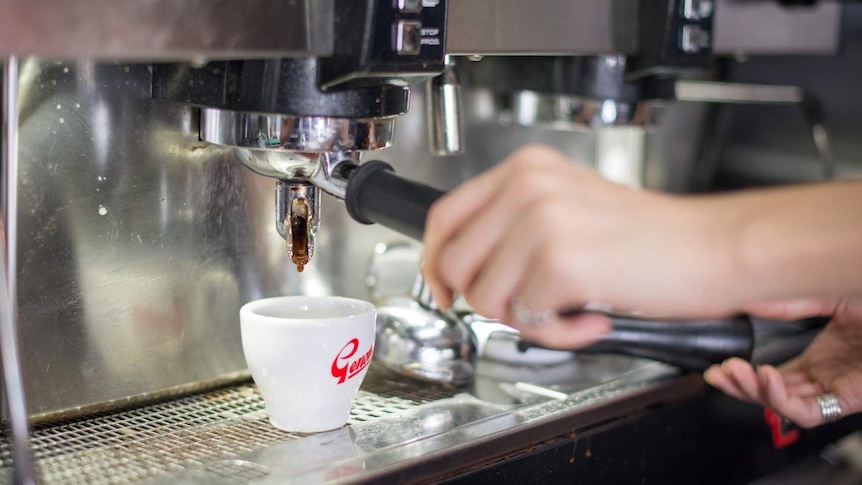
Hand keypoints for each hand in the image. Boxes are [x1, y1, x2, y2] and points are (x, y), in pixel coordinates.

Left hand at [422, 145, 739, 347]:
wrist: (712, 247)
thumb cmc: (649, 235)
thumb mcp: (569, 204)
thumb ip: (513, 224)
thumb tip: (464, 266)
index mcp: (524, 169)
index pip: (443, 216)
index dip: (434, 262)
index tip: (445, 290)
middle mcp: (526, 188)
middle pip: (453, 264)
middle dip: (485, 300)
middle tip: (525, 306)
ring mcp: (541, 223)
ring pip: (485, 299)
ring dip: (526, 319)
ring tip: (568, 308)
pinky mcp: (560, 264)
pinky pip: (527, 323)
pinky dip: (558, 334)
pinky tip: (592, 315)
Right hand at [705, 298, 861, 427]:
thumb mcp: (822, 293)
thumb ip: (785, 301)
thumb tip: (746, 300)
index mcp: (821, 357)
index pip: (773, 376)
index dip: (743, 375)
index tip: (720, 365)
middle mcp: (828, 376)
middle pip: (773, 394)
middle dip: (740, 386)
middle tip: (718, 373)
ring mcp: (839, 387)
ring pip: (787, 406)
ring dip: (755, 392)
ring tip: (736, 373)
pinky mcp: (852, 397)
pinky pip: (811, 412)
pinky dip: (783, 399)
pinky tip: (769, 376)